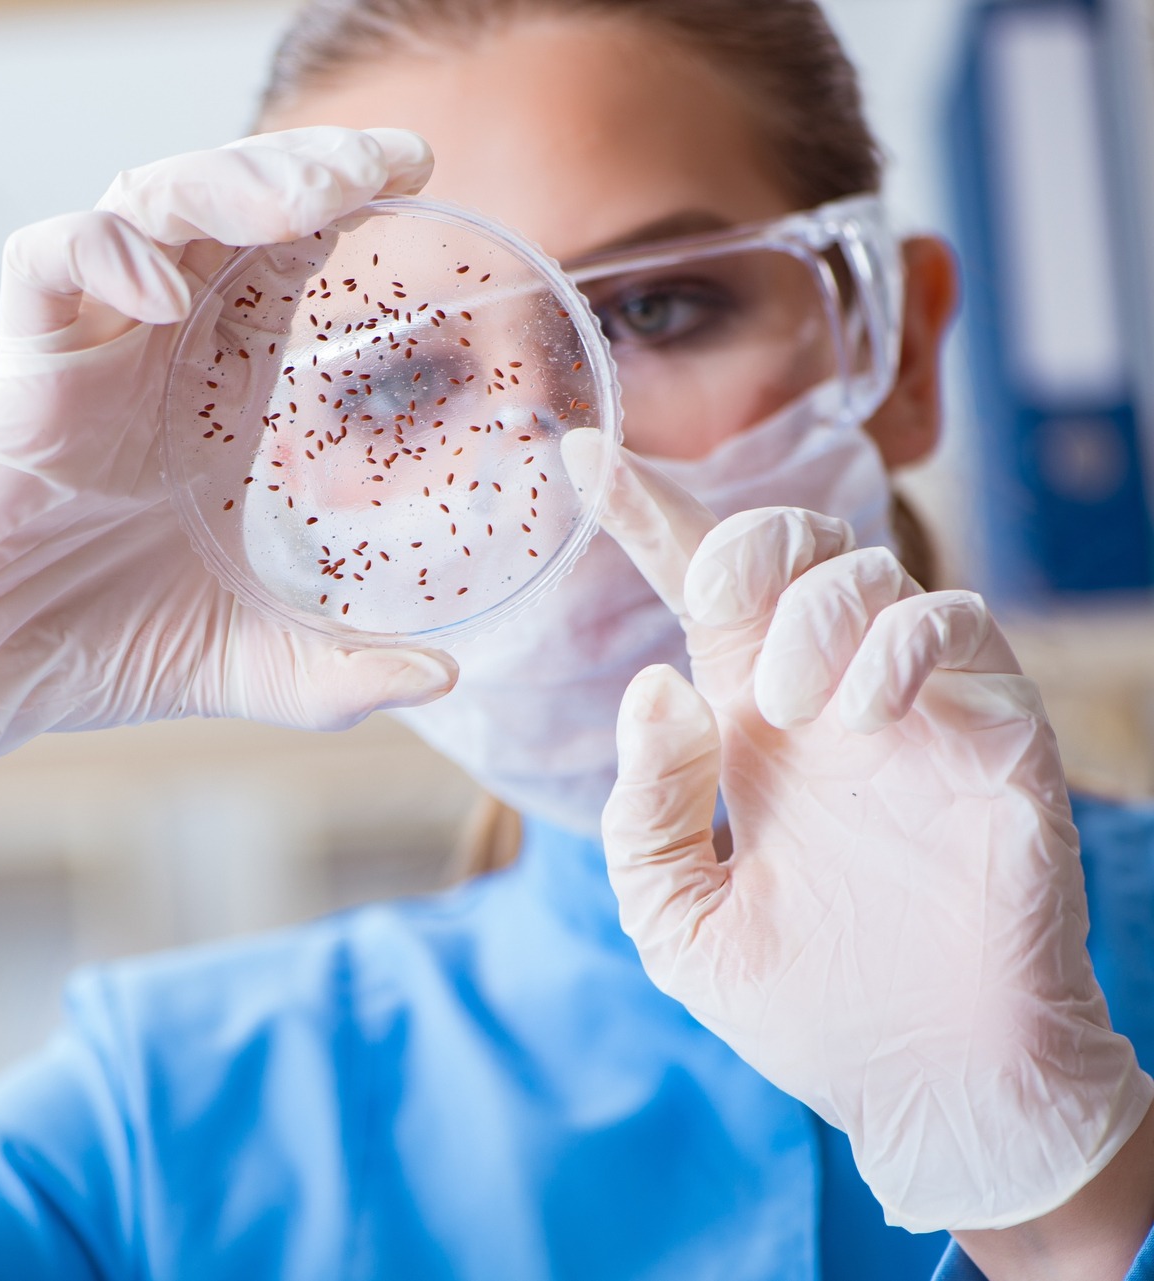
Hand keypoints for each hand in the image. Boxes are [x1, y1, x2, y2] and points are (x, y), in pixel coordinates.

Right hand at [0, 127, 457, 835]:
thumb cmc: (97, 653)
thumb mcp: (250, 666)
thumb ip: (344, 677)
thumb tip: (443, 684)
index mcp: (219, 388)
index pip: (288, 254)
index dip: (348, 198)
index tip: (422, 174)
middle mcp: (158, 348)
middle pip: (228, 199)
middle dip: (305, 163)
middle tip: (386, 165)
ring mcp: (87, 349)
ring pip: (144, 201)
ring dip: (225, 181)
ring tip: (301, 205)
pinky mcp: (19, 371)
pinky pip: (46, 262)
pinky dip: (105, 254)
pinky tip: (165, 298)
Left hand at [562, 433, 1153, 1232]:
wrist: (932, 1092)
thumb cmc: (806, 1009)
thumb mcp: (677, 920)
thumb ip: (646, 811)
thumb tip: (656, 684)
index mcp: (746, 731)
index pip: (693, 598)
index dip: (642, 517)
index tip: (574, 454)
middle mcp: (825, 702)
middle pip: (787, 549)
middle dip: (741, 537)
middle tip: (718, 599)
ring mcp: (912, 712)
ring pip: (865, 571)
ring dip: (809, 611)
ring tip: (786, 710)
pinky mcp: (995, 733)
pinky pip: (955, 626)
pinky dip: (897, 643)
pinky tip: (858, 715)